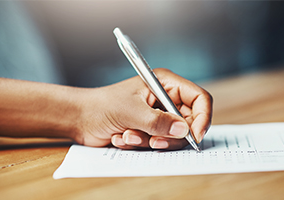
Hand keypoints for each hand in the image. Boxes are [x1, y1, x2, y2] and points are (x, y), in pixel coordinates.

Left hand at [75, 68, 212, 149]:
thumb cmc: (102, 106)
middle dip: (171, 136)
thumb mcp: (132, 112)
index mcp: (166, 84)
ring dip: (151, 140)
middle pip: (189, 121)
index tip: (196, 135)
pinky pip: (158, 143)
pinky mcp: (150, 130)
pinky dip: (141, 144)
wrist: (80, 119)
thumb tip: (184, 131)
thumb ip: (159, 122)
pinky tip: (122, 137)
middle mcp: (166, 99)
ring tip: (129, 135)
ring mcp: (158, 116)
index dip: (203, 117)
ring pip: (173, 136)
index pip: (199, 98)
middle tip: (154, 141)